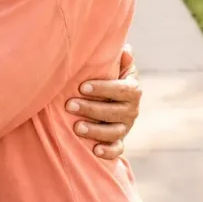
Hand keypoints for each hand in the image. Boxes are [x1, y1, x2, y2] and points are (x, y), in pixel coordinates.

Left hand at [66, 44, 140, 159]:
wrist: (111, 101)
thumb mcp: (116, 67)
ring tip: (76, 127)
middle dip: (91, 108)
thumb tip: (125, 50)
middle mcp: (132, 110)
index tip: (82, 87)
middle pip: (115, 111)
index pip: (123, 89)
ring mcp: (126, 127)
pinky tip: (94, 150)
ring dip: (95, 130)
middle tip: (70, 105)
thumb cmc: (108, 79)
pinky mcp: (119, 142)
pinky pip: (117, 150)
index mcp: (133, 90)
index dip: (103, 88)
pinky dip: (108, 152)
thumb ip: (121, 59)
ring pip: (114, 132)